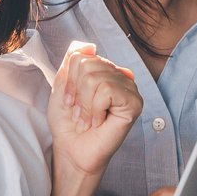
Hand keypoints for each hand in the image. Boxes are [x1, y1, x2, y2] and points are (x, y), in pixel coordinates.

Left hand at [48, 42, 141, 180]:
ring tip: (89, 119)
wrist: (72, 150)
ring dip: (85, 105)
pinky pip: (106, 91)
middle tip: (80, 113)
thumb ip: (72, 60)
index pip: (81, 55)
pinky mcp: (134, 103)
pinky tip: (99, 122)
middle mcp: (120, 75)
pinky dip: (95, 110)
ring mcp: (129, 88)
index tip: (71, 102)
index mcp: (105, 70)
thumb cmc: (68, 122)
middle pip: (88, 64)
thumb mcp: (62, 85)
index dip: (69, 80)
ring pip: (95, 77)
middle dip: (77, 92)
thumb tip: (89, 45)